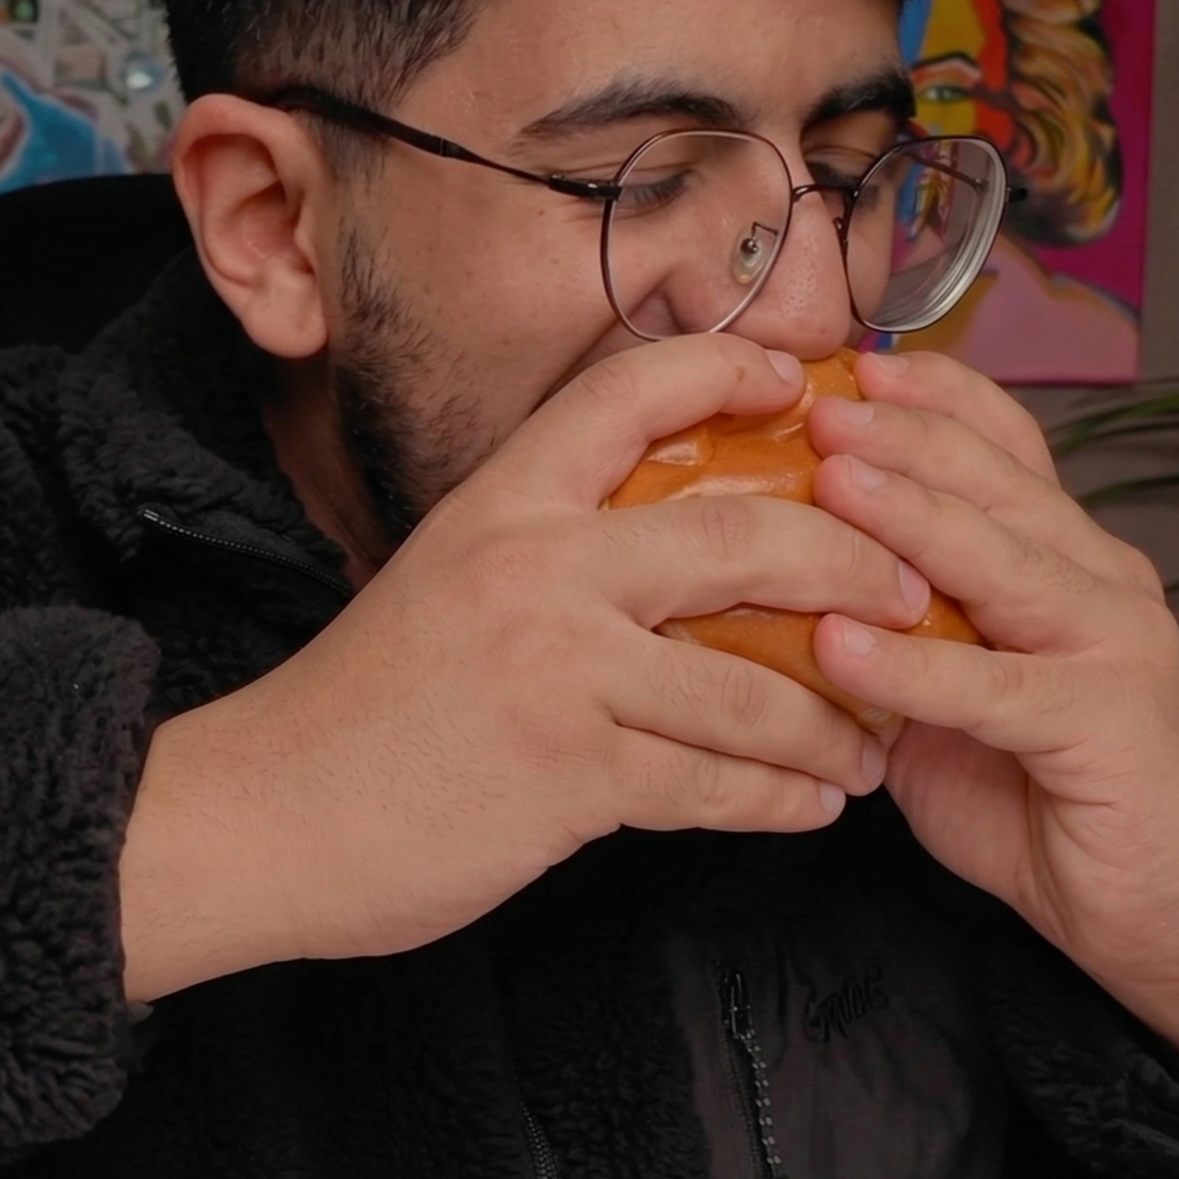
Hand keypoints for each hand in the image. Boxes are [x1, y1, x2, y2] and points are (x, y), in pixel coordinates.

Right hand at [120, 335, 928, 1000]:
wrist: (268, 811)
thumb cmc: (364, 700)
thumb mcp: (447, 577)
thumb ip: (550, 549)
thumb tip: (673, 545)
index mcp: (505, 499)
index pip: (632, 389)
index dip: (730, 366)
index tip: (805, 380)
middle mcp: (539, 566)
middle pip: (744, 537)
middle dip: (854, 565)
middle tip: (911, 589)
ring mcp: (559, 671)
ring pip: (753, 685)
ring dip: (835, 721)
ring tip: (869, 744)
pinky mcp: (570, 774)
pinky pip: (718, 785)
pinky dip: (781, 799)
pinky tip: (810, 806)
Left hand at [806, 349, 1178, 1094]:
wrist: (1152, 909)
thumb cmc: (1036, 790)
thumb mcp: (947, 689)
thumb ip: (891, 624)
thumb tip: (773, 574)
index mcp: (1061, 554)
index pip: (1003, 448)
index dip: (933, 400)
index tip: (850, 363)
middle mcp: (1097, 578)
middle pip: (999, 484)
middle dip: (906, 437)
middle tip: (823, 405)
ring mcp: (1112, 644)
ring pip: (1003, 563)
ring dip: (912, 518)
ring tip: (832, 481)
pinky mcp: (1105, 723)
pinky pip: (994, 686)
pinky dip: (914, 664)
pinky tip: (842, 643)